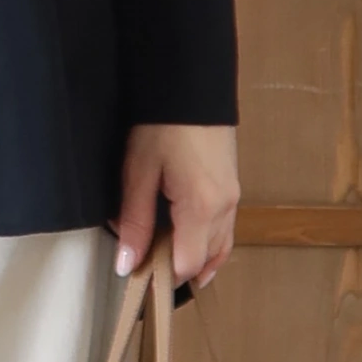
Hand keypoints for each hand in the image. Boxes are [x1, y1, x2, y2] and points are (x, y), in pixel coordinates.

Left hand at [114, 124, 239, 292]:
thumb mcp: (138, 172)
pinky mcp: (233, 187)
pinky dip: (210, 244)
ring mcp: (234, 197)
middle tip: (146, 267)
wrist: (191, 85)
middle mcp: (224, 208)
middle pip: (205, 259)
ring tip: (166, 261)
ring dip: (195, 258)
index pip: (186, 264)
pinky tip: (192, 244)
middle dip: (177, 268)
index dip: (162, 276)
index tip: (138, 276)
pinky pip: (226, 229)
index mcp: (201, 207)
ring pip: (219, 247)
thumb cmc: (162, 124)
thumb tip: (127, 263)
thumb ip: (134, 221)